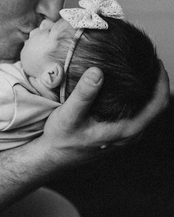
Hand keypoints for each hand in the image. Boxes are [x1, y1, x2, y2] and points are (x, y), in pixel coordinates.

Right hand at [39, 63, 169, 165]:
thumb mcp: (69, 114)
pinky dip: (138, 96)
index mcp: (125, 130)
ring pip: (147, 110)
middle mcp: (130, 134)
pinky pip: (137, 112)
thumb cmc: (62, 138)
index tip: (155, 61)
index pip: (157, 105)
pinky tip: (125, 85)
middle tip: (148, 59)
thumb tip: (97, 72)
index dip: (162, 82)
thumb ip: (84, 94)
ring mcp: (125, 134)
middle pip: (157, 106)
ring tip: (139, 68)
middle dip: (157, 82)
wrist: (53, 156)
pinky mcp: (117, 132)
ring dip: (148, 89)